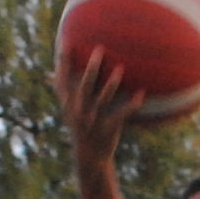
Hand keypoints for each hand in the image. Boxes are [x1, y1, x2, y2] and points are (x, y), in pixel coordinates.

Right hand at [54, 46, 144, 161]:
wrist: (89, 157)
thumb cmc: (82, 127)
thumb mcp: (71, 110)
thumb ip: (68, 90)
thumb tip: (57, 70)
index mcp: (70, 104)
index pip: (63, 80)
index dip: (63, 62)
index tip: (65, 41)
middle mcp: (80, 111)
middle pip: (84, 86)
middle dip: (91, 69)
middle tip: (99, 49)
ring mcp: (93, 121)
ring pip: (102, 100)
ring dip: (111, 85)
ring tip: (120, 69)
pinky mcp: (107, 130)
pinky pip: (121, 115)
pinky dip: (131, 105)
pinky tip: (141, 94)